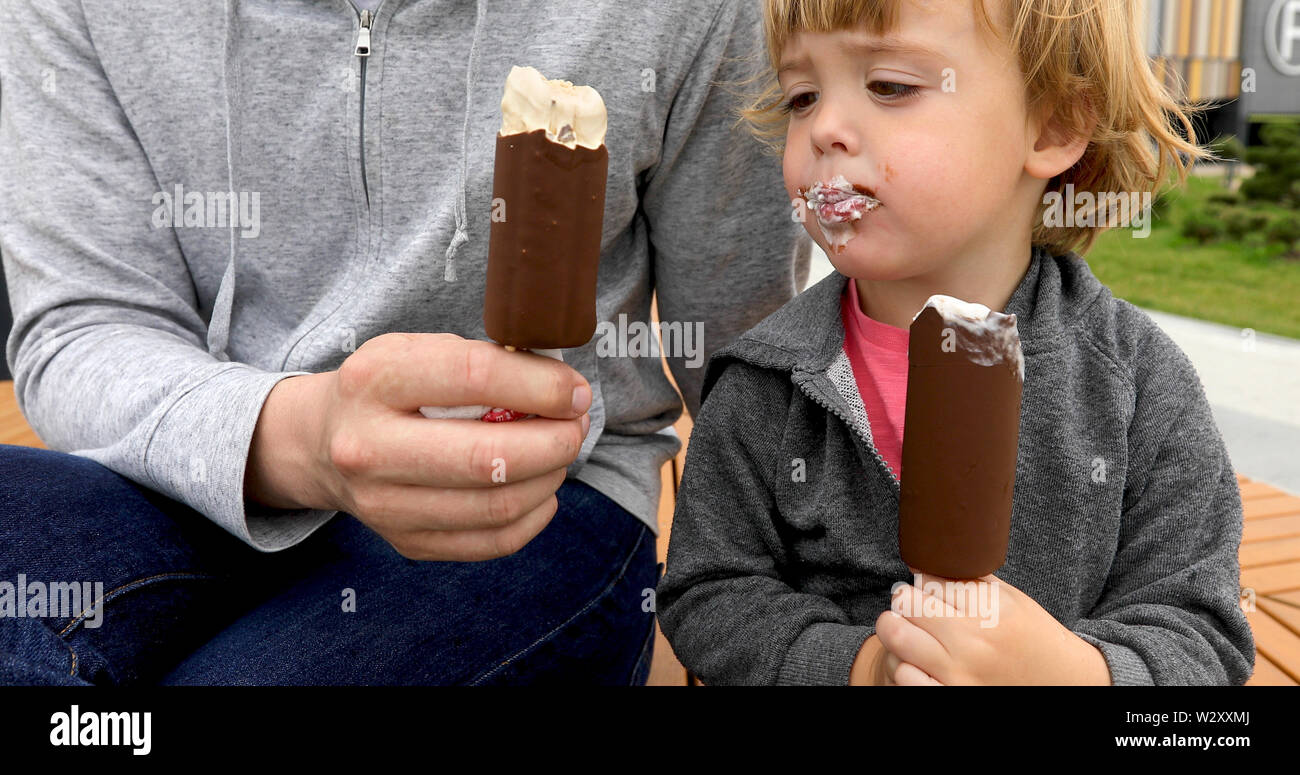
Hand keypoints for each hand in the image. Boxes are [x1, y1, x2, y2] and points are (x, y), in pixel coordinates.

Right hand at [245, 333, 591, 560]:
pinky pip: (492, 541)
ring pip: (497, 506)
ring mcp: (384, 504)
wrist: (320, 442)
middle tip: (575, 426)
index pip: (475, 378)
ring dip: (550, 478)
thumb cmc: (387, 388)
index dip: (541, 386)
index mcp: (375, 379)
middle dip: (555, 442)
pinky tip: (540, 489)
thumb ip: (484, 361)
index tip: (573, 390)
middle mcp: (369, 447)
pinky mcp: (405, 542)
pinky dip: (534, 515)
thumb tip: (564, 389)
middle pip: (489, 459)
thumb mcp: (418, 350)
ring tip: (559, 453)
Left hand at [874, 567, 1110, 684]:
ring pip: (896, 636)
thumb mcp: (1011, 600)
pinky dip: (902, 664)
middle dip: (904, 599)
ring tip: (905, 627)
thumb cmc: (1032, 637)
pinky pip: (903, 676)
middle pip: (906, 603)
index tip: (926, 583)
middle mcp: (972, 643)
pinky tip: (914, 660)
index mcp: (990, 611)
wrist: (1063, 682)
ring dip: (895, 628)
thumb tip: (928, 562)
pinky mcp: (950, 696)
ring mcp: (959, 675)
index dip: (923, 578)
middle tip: (910, 603)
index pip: (929, 580)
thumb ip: (971, 581)